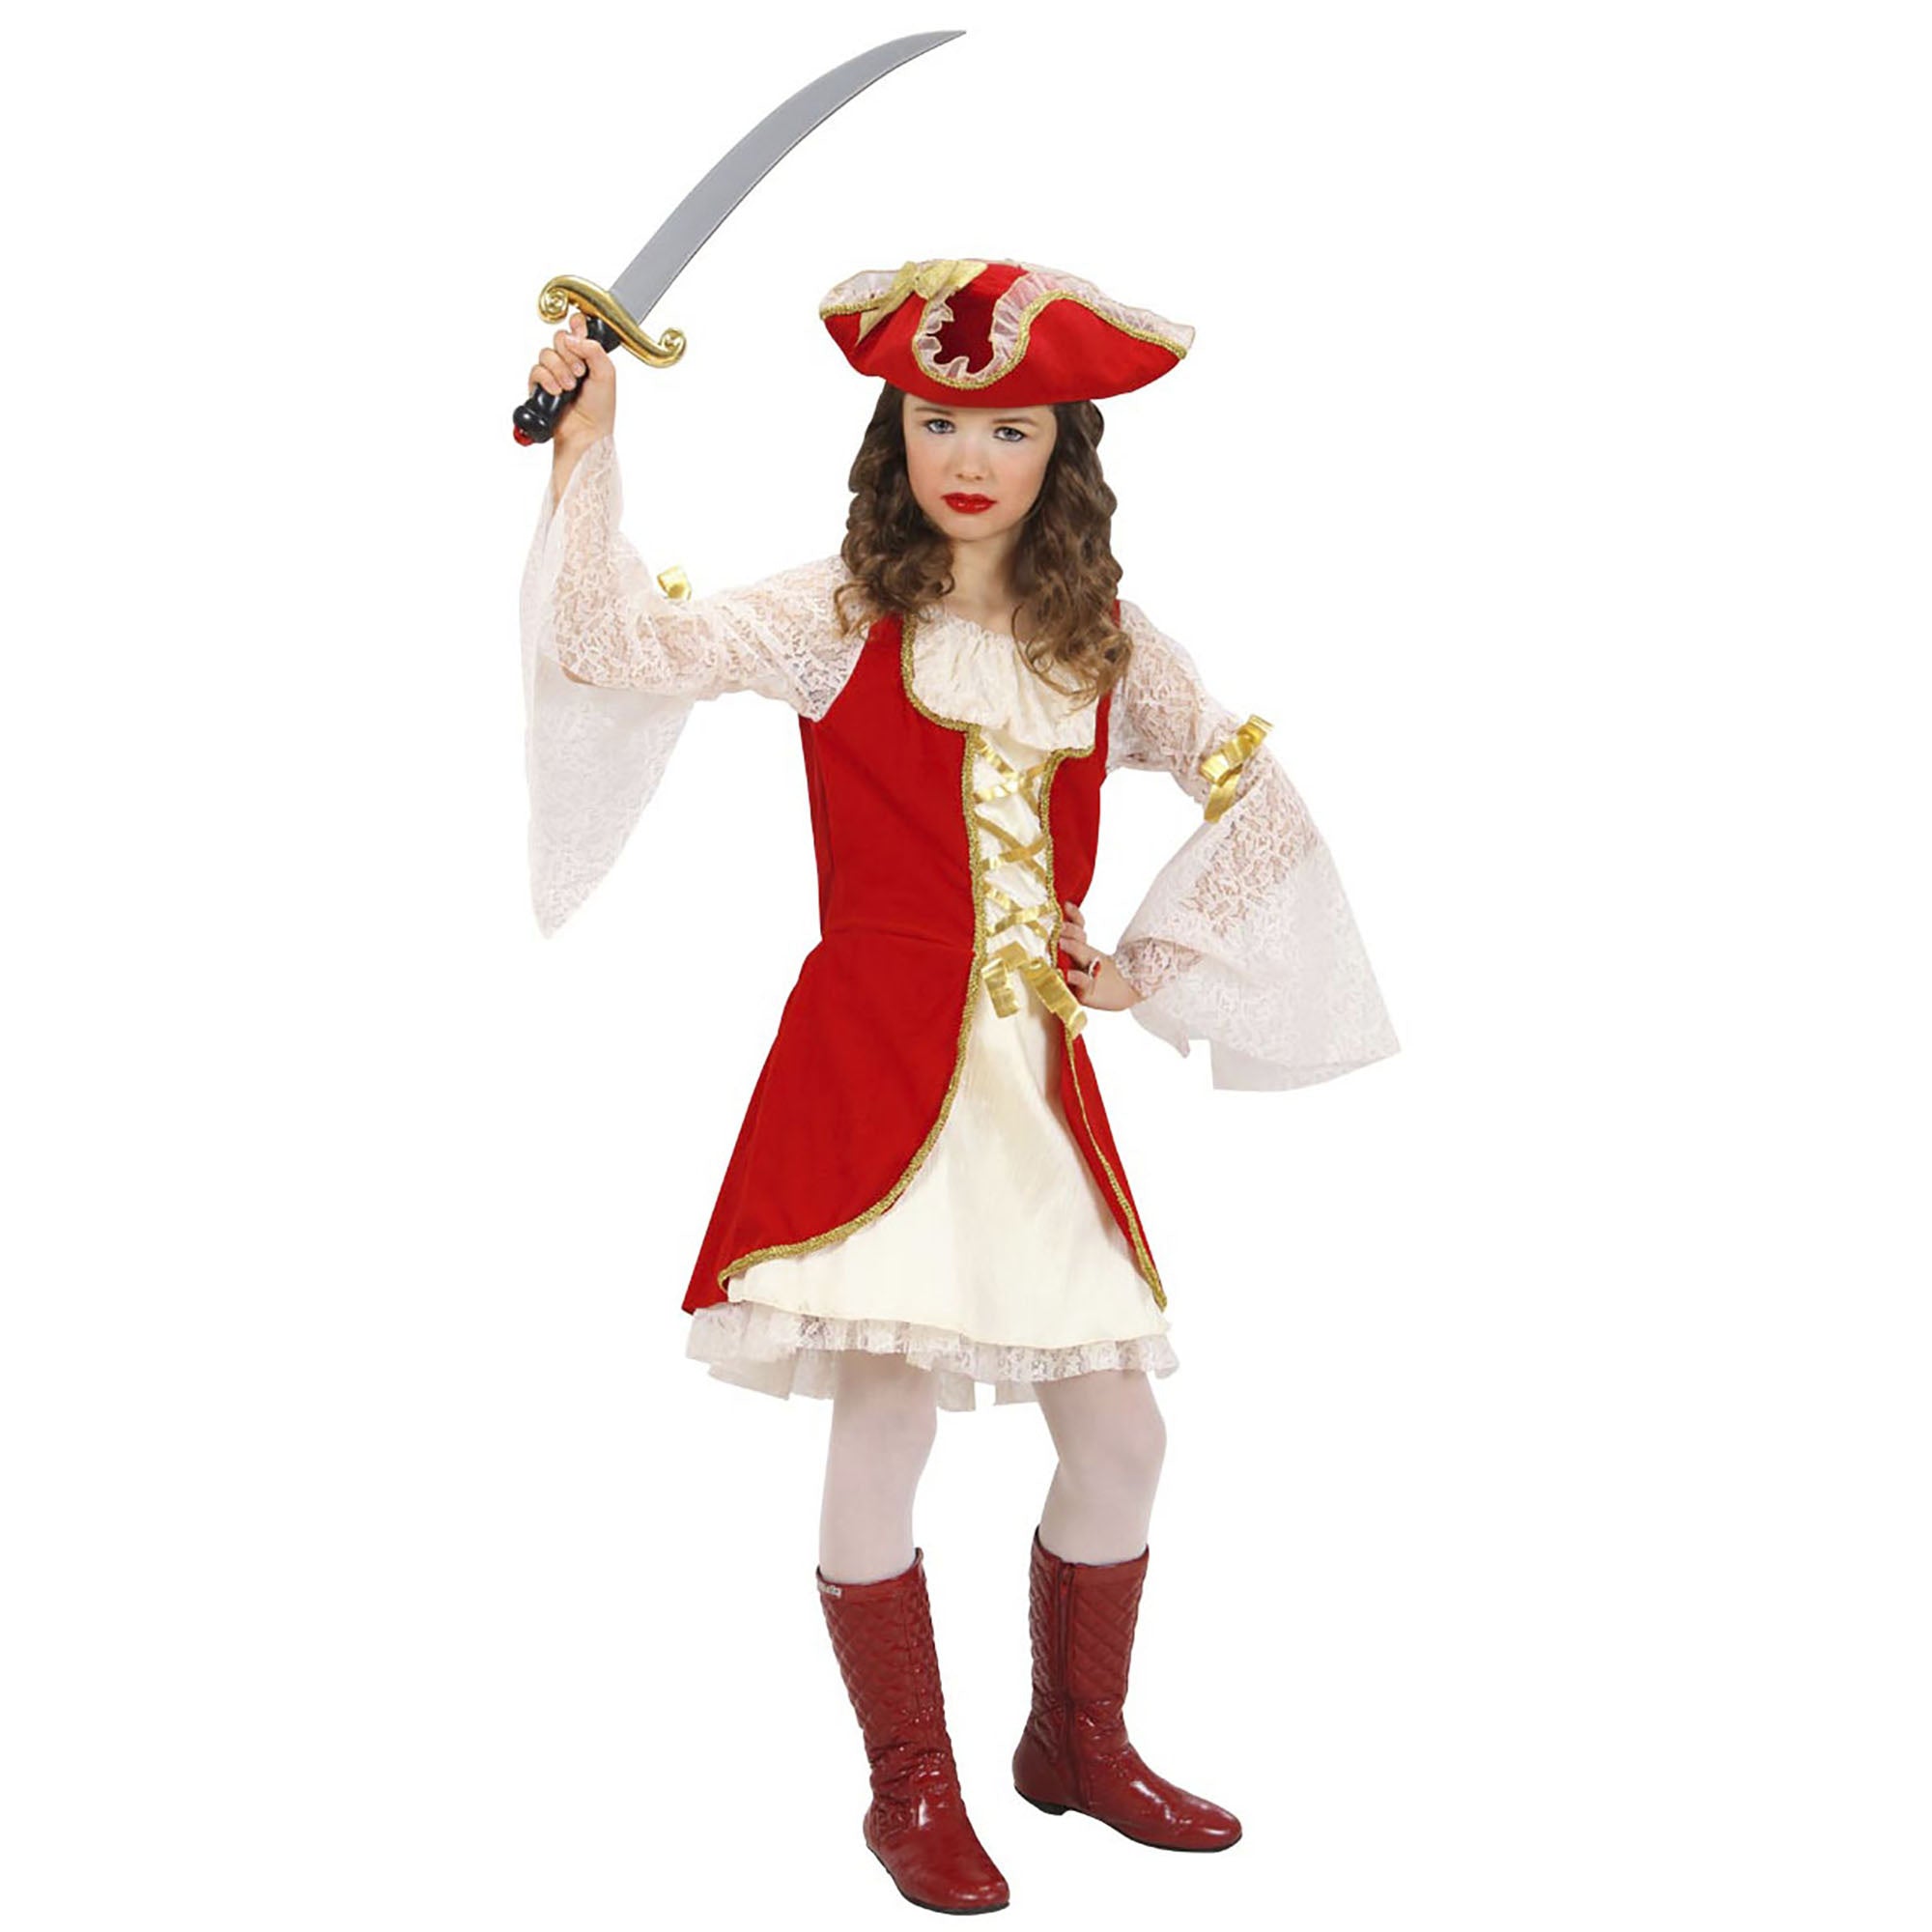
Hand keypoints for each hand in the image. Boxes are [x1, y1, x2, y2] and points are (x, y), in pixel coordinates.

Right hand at [529, 308, 616, 452]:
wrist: (587, 433)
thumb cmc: (600, 409)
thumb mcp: (607, 373)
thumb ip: (594, 349)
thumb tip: (573, 336)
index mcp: (587, 355)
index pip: (576, 328)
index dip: (576, 325)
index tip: (578, 329)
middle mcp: (569, 361)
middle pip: (559, 338)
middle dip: (569, 355)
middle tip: (579, 372)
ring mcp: (553, 372)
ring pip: (546, 353)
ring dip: (559, 370)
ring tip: (569, 387)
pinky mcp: (540, 385)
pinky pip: (536, 369)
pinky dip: (546, 379)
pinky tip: (557, 391)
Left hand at [1057, 899, 1140, 1010]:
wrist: (1121, 995)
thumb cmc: (1096, 977)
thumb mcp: (1085, 960)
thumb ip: (1072, 944)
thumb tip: (1058, 921)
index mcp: (1084, 949)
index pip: (1079, 927)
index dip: (1074, 916)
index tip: (1067, 905)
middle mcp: (1087, 958)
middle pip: (1079, 939)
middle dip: (1070, 930)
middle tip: (1060, 923)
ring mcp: (1089, 973)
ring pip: (1082, 956)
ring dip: (1073, 947)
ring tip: (1062, 941)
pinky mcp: (1087, 992)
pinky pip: (1082, 982)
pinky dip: (1075, 977)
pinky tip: (1068, 973)